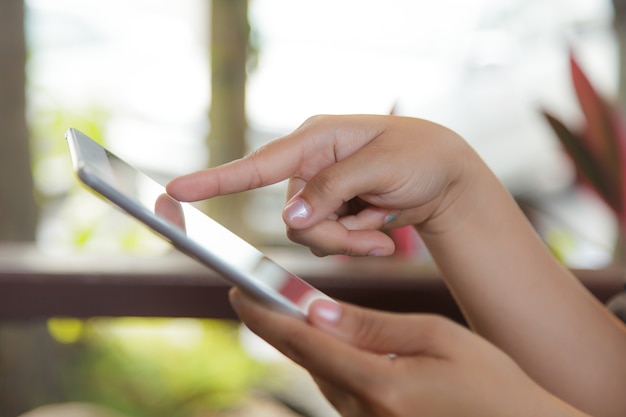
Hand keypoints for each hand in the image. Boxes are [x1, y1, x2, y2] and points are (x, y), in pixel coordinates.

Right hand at [167, 115, 477, 256]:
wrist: (447, 176)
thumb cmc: (419, 156)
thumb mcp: (379, 168)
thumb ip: (331, 190)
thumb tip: (289, 219)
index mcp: (316, 139)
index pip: (258, 164)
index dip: (216, 180)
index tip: (175, 191)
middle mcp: (311, 165)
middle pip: (293, 217)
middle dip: (332, 233)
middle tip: (370, 232)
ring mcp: (321, 191)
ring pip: (310, 236)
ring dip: (348, 242)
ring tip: (382, 232)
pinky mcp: (333, 212)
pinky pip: (329, 243)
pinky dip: (356, 246)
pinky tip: (383, 237)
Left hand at [229, 289, 586, 416]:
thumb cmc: (490, 382)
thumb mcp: (436, 338)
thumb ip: (372, 327)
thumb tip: (318, 312)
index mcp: (380, 384)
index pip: (305, 343)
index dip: (266, 316)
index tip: (239, 291)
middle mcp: (366, 412)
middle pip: (307, 360)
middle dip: (278, 326)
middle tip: (258, 294)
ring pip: (321, 376)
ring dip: (303, 343)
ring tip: (288, 311)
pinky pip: (341, 391)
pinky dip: (328, 362)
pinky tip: (331, 342)